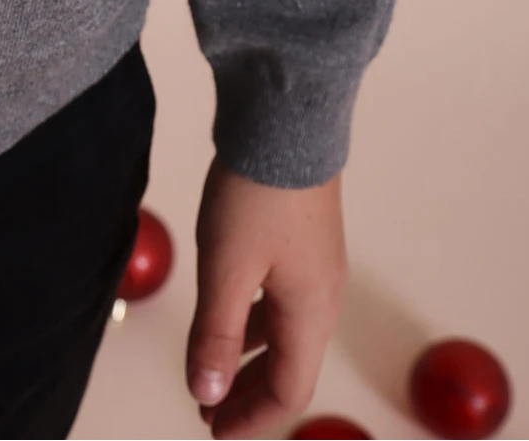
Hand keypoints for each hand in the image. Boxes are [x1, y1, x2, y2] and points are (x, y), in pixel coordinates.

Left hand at [185, 155, 346, 438]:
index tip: (213, 431)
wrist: (285, 118)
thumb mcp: (226, 267)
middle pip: (289, 366)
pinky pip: (280, 301)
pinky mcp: (301, 240)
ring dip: (248, 357)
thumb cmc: (258, 192)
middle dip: (248, 394)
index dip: (251, 419)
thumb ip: (215, 333)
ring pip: (283, 333)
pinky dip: (253, 322)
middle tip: (208, 411)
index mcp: (311, 313)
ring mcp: (315, 266)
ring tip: (211, 372)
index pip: (288, 391)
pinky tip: (228, 316)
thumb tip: (206, 391)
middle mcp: (322, 296)